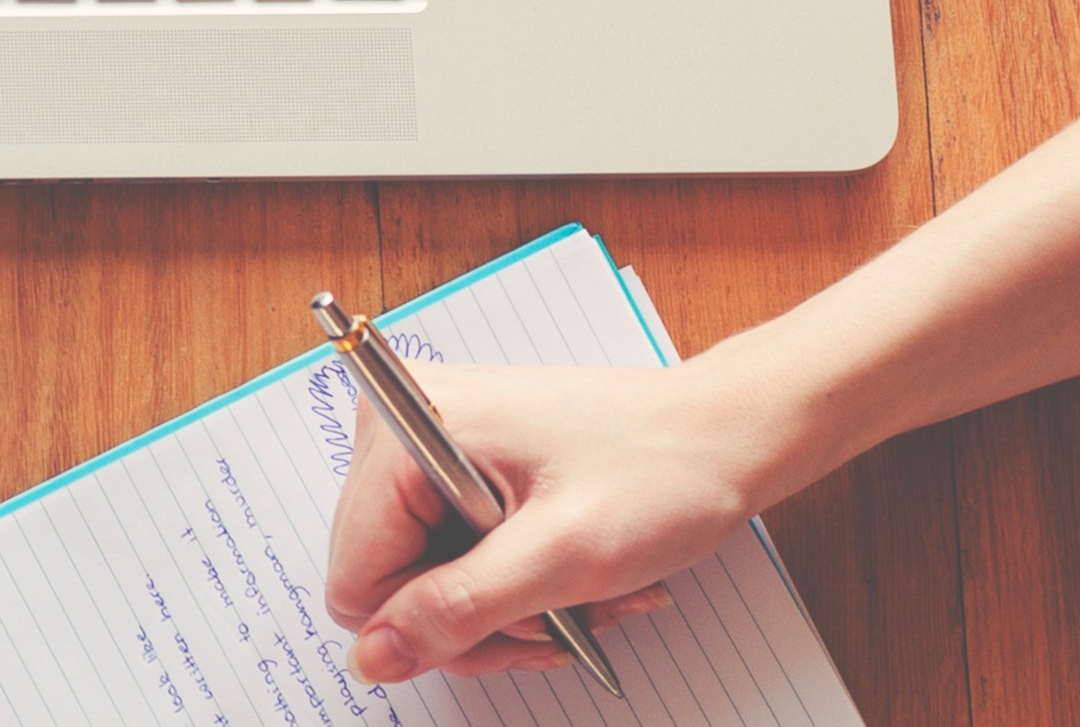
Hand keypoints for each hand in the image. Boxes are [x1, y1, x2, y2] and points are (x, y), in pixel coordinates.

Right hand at [323, 361, 806, 681]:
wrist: (722, 433)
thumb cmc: (659, 473)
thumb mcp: (562, 557)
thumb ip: (456, 608)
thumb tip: (370, 656)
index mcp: (407, 428)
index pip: (358, 579)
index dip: (434, 621)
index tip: (516, 615)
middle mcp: (401, 422)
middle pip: (387, 580)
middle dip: (477, 615)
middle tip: (556, 611)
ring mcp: (429, 439)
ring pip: (422, 576)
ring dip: (502, 604)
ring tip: (576, 590)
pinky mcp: (456, 458)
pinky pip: (450, 551)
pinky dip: (510, 579)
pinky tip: (566, 571)